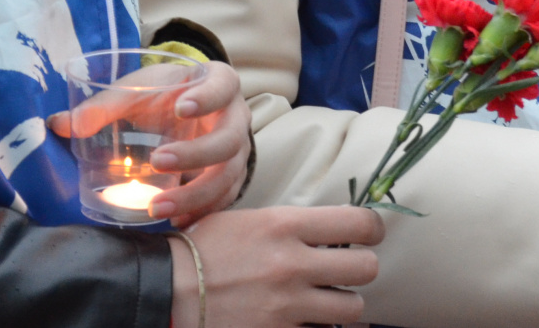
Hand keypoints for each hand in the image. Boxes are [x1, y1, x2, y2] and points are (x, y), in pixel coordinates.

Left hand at [49, 61, 250, 224]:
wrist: (187, 107)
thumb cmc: (164, 94)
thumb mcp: (138, 90)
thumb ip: (103, 105)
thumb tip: (59, 125)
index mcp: (219, 83)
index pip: (222, 85)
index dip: (207, 97)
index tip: (181, 108)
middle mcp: (236, 117)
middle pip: (229, 139)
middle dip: (195, 154)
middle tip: (157, 161)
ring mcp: (238, 151)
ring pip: (229, 176)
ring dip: (195, 195)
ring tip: (159, 208)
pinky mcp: (231, 178)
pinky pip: (225, 199)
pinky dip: (203, 212)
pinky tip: (177, 222)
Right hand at [167, 205, 380, 327]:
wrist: (166, 290)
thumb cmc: (204, 250)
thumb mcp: (249, 220)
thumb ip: (292, 225)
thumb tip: (333, 229)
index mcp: (284, 225)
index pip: (359, 223)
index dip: (373, 230)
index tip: (368, 235)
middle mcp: (291, 264)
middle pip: (366, 268)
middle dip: (360, 269)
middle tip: (346, 271)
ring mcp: (286, 306)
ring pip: (352, 308)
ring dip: (344, 305)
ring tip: (329, 301)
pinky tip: (309, 322)